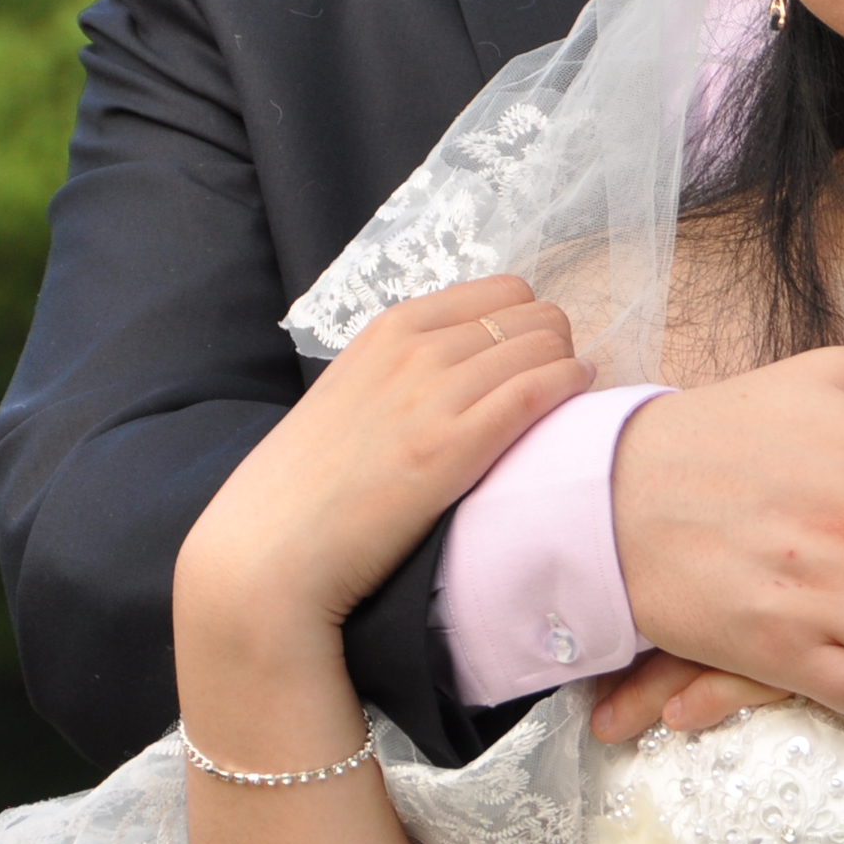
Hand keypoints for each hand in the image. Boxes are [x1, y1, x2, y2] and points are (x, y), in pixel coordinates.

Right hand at [175, 276, 592, 671]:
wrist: (269, 552)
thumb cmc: (310, 487)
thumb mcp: (352, 395)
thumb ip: (403, 370)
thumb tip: (465, 365)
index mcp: (391, 328)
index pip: (505, 291)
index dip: (532, 324)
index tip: (535, 361)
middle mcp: (415, 348)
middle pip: (536, 314)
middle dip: (558, 348)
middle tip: (556, 390)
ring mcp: (434, 394)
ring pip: (548, 346)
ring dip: (570, 372)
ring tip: (565, 409)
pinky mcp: (453, 447)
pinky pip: (542, 390)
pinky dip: (571, 392)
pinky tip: (573, 414)